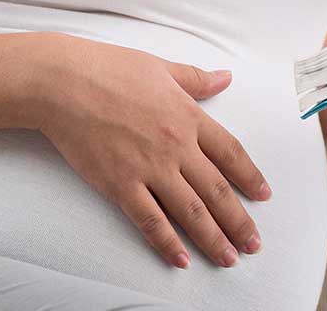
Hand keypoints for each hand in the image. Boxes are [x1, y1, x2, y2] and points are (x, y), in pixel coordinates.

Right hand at [30, 35, 270, 270]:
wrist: (62, 83)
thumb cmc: (107, 68)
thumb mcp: (159, 67)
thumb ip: (195, 79)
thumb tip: (225, 77)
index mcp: (187, 116)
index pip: (231, 153)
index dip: (250, 177)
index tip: (263, 195)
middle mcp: (175, 146)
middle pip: (217, 191)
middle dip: (239, 221)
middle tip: (254, 244)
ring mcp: (149, 168)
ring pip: (191, 213)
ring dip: (214, 239)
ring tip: (229, 258)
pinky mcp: (121, 185)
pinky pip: (151, 221)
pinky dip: (168, 244)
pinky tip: (182, 259)